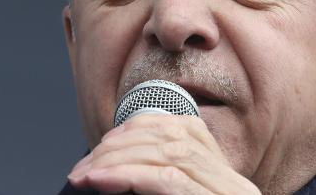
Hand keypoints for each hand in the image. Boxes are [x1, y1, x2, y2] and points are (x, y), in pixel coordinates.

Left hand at [67, 114, 260, 194]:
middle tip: (83, 165)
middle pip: (171, 139)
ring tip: (84, 173)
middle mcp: (232, 182)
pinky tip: (99, 181)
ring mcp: (228, 194)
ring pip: (167, 156)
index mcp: (226, 176)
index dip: (138, 128)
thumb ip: (160, 181)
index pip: (183, 129)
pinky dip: (127, 176)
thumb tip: (114, 168)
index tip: (103, 146)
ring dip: (116, 161)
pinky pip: (167, 180)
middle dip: (119, 146)